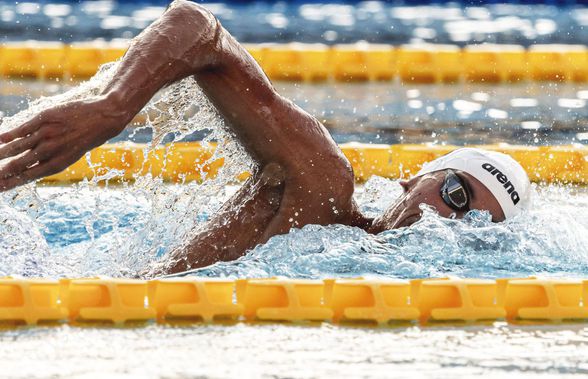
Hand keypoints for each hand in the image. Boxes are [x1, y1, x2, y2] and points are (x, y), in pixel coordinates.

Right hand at [0, 96, 127, 190]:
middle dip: (1, 172)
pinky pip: (22, 129)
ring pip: (17, 147)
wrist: (103, 118)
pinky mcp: (44, 119)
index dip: (10, 183)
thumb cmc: (85, 137)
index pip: (28, 176)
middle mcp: (50, 150)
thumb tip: (28, 168)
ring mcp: (47, 134)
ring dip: (0, 154)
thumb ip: (49, 160)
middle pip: (18, 165)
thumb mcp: (70, 154)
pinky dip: (9, 135)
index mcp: (58, 163)